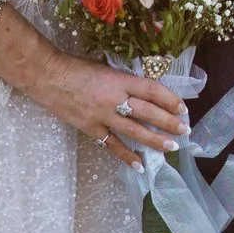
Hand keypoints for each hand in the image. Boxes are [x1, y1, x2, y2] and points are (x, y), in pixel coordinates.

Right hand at [26, 54, 189, 165]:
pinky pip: (112, 145)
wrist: (49, 76)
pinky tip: (139, 165)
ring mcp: (102, 116)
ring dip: (155, 140)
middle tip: (184, 131)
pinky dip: (126, 156)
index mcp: (120, 80)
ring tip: (171, 147)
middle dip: (168, 122)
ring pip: (134, 131)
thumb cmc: (78, 67)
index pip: (152, 90)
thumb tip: (144, 92)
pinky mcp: (91, 129)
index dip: (170, 100)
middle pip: (147, 113)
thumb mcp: (107, 67)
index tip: (183, 109)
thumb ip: (125, 81)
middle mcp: (114, 98)